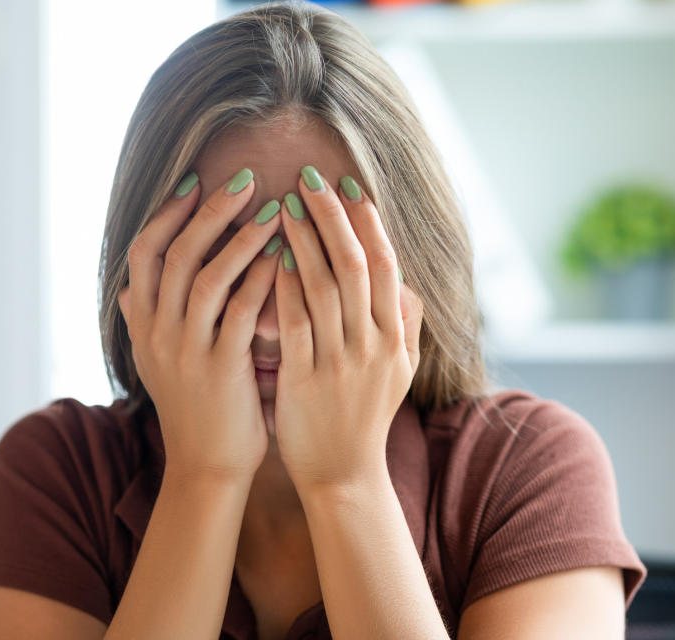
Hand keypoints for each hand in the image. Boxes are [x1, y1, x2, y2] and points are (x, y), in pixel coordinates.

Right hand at [117, 168, 282, 480]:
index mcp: (142, 325)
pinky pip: (240, 311)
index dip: (168, 213)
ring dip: (240, 236)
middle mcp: (156, 332)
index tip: (195, 180)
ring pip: (205, 276)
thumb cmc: (194, 409)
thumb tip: (127, 292)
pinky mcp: (219, 367)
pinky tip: (284, 254)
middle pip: (173, 253)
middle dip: (209, 210)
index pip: (144, 252)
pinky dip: (261, 277)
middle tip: (245, 178)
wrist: (206, 467)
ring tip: (273, 206)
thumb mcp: (157, 364)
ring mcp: (185, 349)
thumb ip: (144, 323)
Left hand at [272, 167, 423, 489]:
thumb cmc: (365, 417)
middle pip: (354, 265)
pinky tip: (269, 256)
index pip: (385, 265)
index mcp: (395, 338)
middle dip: (332, 216)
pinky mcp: (305, 379)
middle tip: (309, 177)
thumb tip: (403, 280)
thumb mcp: (400, 371)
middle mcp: (373, 345)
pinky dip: (283, 286)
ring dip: (304, 240)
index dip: (368, 222)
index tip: (348, 185)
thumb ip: (405, 323)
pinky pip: (294, 323)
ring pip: (323, 287)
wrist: (343, 474)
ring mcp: (340, 362)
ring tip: (283, 203)